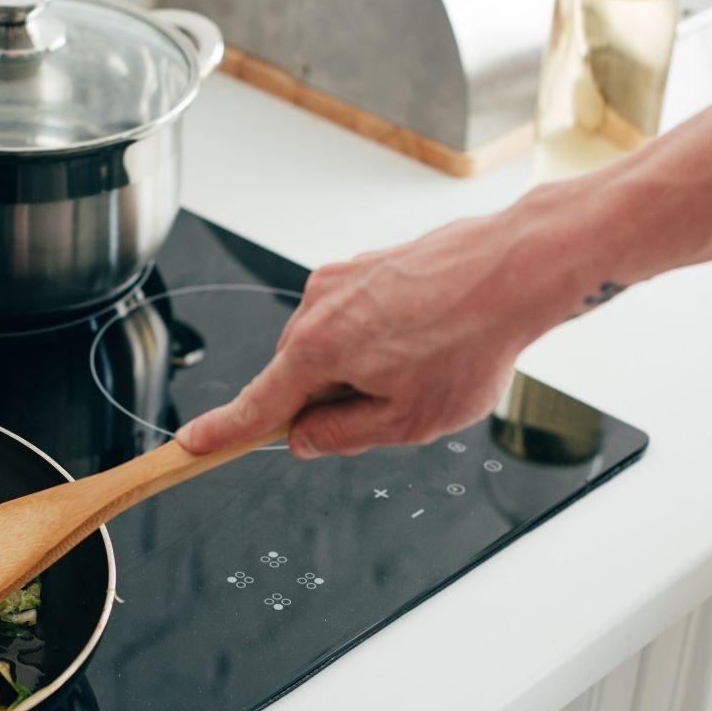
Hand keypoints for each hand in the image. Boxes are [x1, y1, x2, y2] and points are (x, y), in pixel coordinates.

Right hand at [175, 200, 582, 458]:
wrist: (519, 268)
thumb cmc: (472, 340)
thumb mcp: (408, 420)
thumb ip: (343, 435)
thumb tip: (305, 438)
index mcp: (316, 350)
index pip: (256, 404)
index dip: (222, 432)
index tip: (192, 445)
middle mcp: (317, 306)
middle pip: (298, 376)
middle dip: (331, 400)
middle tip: (395, 404)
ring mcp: (341, 278)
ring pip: (329, 346)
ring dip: (361, 367)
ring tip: (424, 364)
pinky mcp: (366, 265)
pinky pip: (354, 317)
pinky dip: (380, 338)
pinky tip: (429, 338)